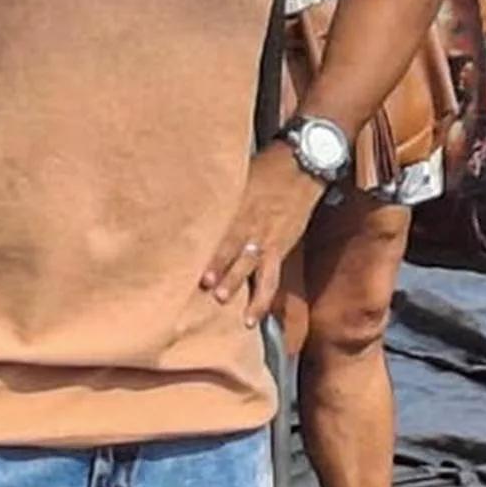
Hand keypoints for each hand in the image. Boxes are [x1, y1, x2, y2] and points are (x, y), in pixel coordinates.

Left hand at [199, 144, 328, 326]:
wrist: (302, 168)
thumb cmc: (265, 170)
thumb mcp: (238, 178)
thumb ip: (216, 197)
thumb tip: (183, 206)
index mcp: (237, 207)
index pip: (220, 230)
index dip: (208, 246)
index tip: (190, 261)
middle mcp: (251, 226)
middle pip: (233, 248)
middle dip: (221, 266)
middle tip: (207, 285)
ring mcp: (267, 240)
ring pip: (252, 265)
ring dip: (238, 282)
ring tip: (223, 299)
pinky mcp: (281, 249)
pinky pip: (272, 279)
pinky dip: (263, 300)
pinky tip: (252, 318)